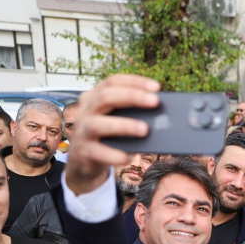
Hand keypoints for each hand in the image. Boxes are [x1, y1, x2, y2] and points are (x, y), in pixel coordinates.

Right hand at [66, 74, 160, 195]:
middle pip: (105, 97)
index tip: (156, 87)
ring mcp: (82, 131)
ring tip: (145, 130)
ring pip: (98, 124)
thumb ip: (133, 114)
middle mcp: (86, 111)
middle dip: (132, 97)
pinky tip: (128, 157)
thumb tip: (163, 117)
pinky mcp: (84, 152)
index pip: (112, 82)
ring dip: (124, 125)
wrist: (85, 161)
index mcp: (95, 97)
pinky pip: (98, 152)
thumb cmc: (109, 136)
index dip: (134, 82)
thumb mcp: (118, 120)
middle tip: (155, 102)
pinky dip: (114, 155)